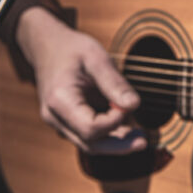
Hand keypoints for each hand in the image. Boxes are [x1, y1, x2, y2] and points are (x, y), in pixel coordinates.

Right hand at [16, 7, 146, 154]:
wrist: (48, 47)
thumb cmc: (72, 49)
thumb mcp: (96, 57)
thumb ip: (114, 82)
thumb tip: (134, 105)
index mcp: (59, 100)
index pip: (90, 127)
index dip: (115, 121)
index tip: (131, 105)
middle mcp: (55, 117)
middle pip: (90, 143)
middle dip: (119, 145)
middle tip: (144, 141)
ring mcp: (60, 122)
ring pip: (90, 143)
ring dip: (116, 142)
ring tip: (141, 134)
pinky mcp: (68, 123)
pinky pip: (89, 136)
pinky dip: (109, 134)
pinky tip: (128, 126)